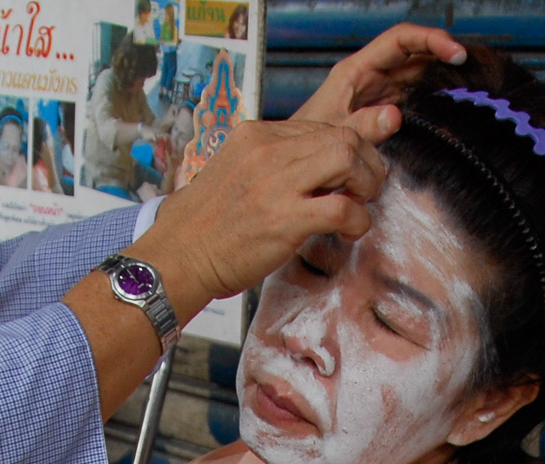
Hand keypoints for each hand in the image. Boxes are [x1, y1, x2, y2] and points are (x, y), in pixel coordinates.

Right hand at [124, 117, 388, 317]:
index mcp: (255, 136)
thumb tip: (311, 169)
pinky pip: (342, 207)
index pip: (319, 125)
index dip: (348, 145)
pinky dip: (358, 219)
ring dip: (367, 182)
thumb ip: (271, 164)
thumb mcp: (235, 175)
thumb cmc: (206, 227)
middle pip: (341, 135)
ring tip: (361, 204)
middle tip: (367, 187)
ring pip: (347, 158)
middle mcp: (266, 151)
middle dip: (367, 161)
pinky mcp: (284, 219)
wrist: (177, 258)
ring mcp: (275, 184)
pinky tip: (351, 230)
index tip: (356, 168)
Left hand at [291, 25, 466, 143]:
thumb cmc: (304, 147)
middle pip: (415, 54)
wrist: (295, 170)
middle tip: (471, 70)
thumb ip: (362, 125)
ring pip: (417, 76)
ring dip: (441, 79)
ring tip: (468, 87)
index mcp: (357, 71)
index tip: (454, 52)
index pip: (400, 40)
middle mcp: (371, 78)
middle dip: (443, 56)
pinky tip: (449, 111)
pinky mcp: (384, 116)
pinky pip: (414, 100)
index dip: (430, 39)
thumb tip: (395, 115)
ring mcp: (379, 96)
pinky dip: (433, 102)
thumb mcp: (333, 134)